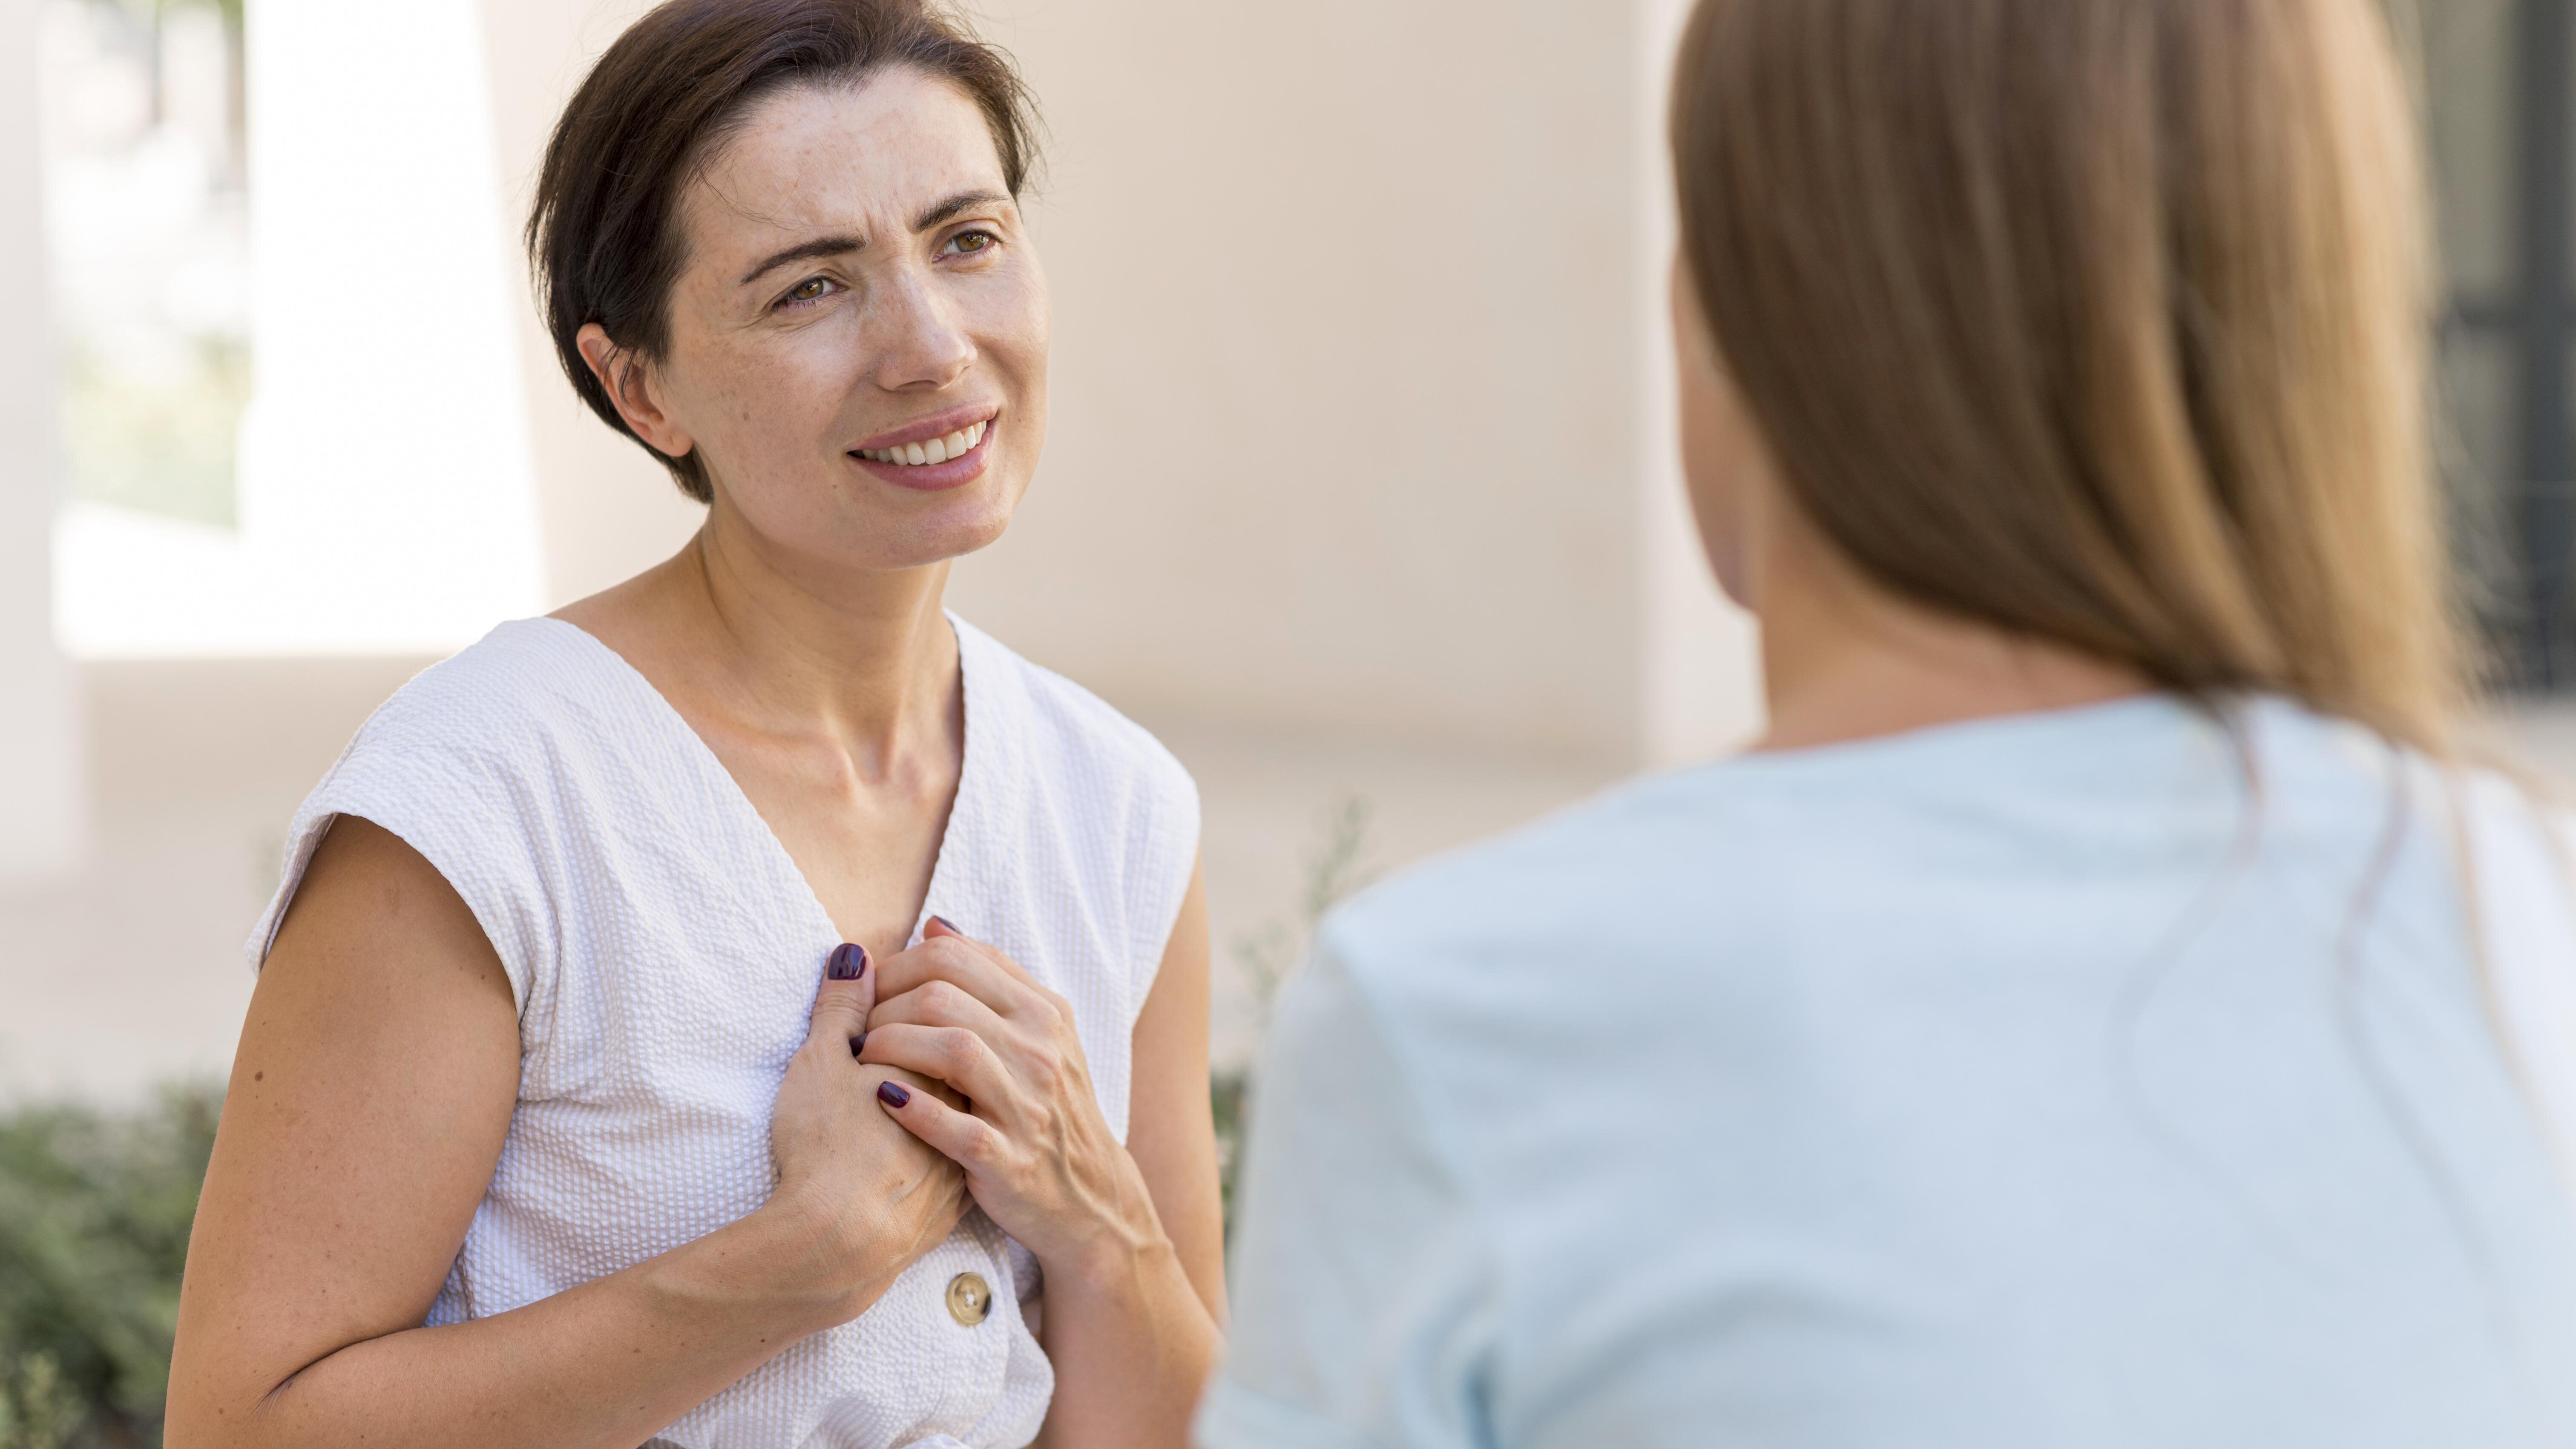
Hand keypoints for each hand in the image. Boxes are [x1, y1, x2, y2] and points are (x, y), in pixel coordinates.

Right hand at [762, 945, 971, 1323]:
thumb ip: (841, 1005)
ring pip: (965, 1112)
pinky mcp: (953, 1204)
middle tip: (876, 1055)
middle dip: (928, 1045)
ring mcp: (965, 1156)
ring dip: (934, 1096)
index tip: (870, 1020)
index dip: (910, 1007)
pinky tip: (914, 1143)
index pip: (948, 1016)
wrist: (839, 1247)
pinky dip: (936, 1144)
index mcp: (943, 1065)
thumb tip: (853, 954)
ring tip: (890, 1096)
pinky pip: (954, 1162)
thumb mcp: (821, 1061)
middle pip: (965, 1060)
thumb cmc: (824, 1148)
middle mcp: (969, 1107)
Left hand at [861, 920, 1166, 1279]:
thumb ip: (990, 977)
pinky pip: (955, 1126)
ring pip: (951, 1050)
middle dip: (884, 1006)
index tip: (871, 990)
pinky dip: (914, 1110)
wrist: (1088, 1196)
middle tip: (858, 1028)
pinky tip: (883, 1100)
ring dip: (891, 1047)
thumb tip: (936, 925)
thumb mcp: (1040, 1033)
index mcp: (1043, 1012)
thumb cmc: (1050, 1106)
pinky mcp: (1008, 1161)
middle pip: (943, 997)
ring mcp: (1026, 1106)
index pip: (955, 957)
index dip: (899, 965)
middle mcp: (1040, 1051)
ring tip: (863, 1058)